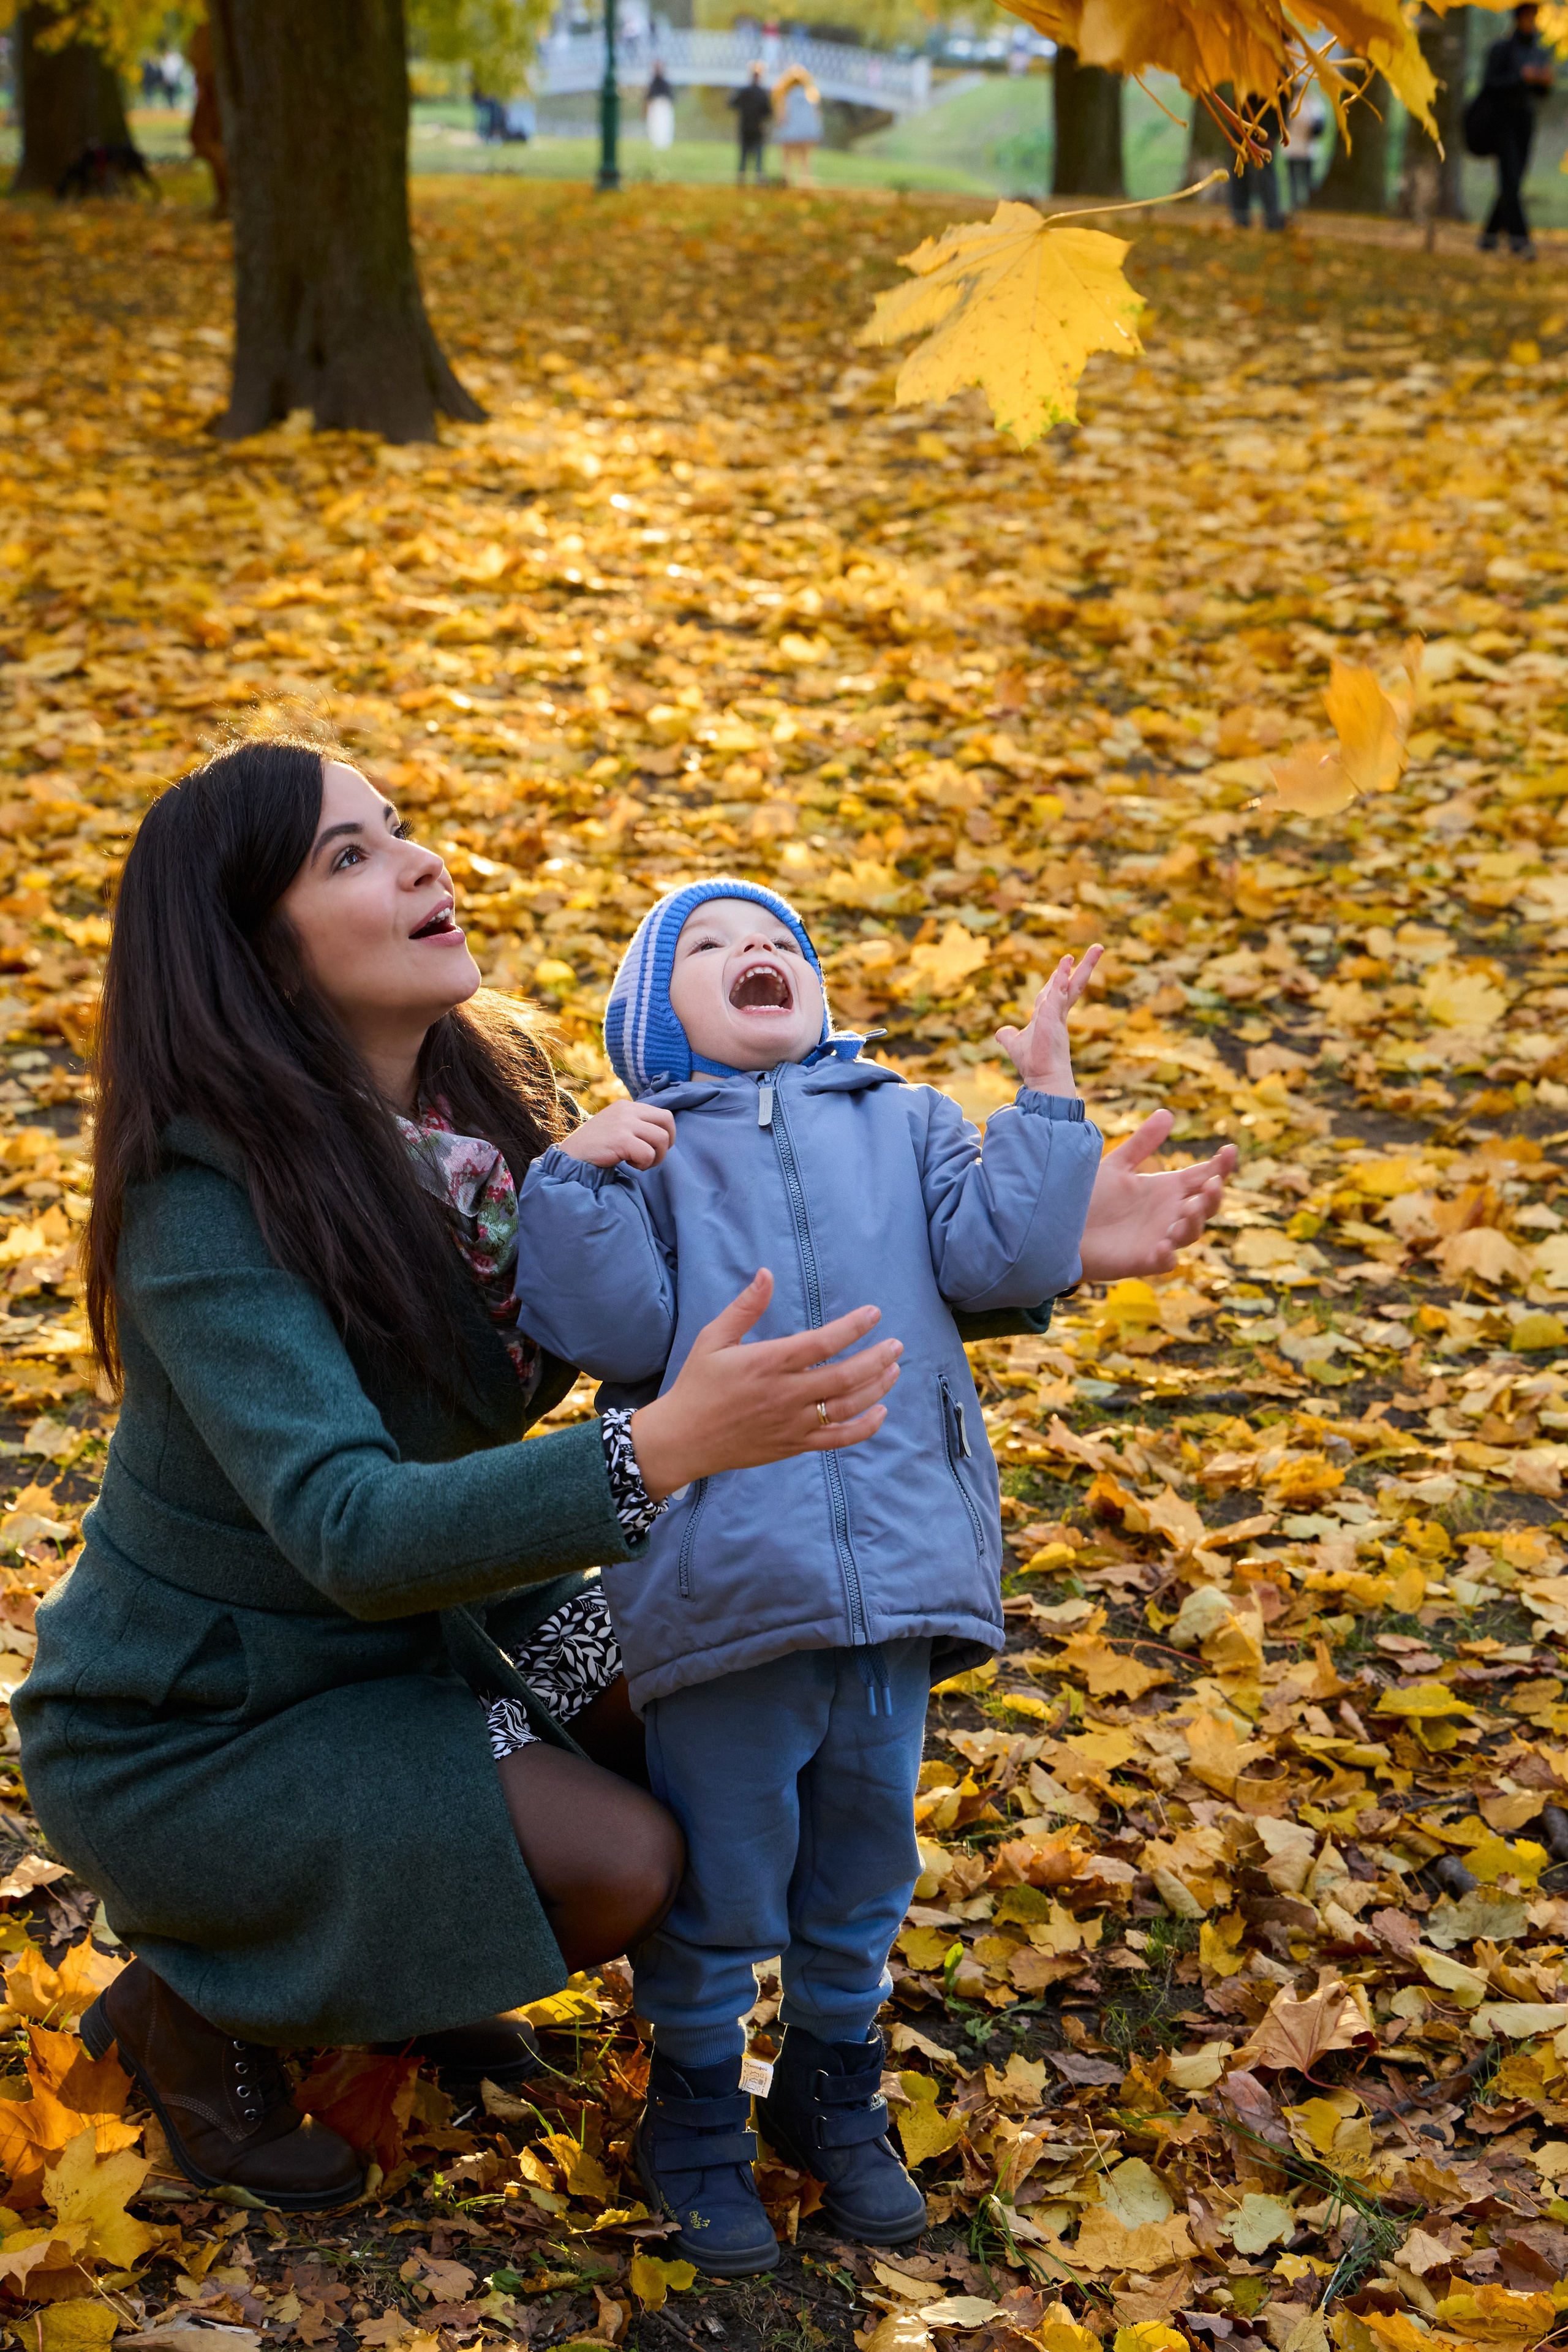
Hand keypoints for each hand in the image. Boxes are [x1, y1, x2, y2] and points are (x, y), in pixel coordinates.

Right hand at [557, 1101, 675, 1170]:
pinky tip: (629, 1163)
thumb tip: (662, 1134)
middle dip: (666, 1143)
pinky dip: (643, 1164)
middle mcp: (627, 1110)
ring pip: (661, 1139)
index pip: (663, 1114)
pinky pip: (648, 1153)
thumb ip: (635, 1124)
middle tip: (652, 1156)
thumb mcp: (616, 1126)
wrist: (571, 1157)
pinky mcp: (620, 1139)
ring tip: (639, 1162)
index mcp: (627, 1106)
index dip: (666, 1134)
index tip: (654, 1147)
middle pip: (667, 1121)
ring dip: (655, 1157)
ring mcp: (624, 1123)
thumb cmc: (595, 1146)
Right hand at [629, 1269, 900, 1500]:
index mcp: (769, 1363)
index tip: (874, 1313)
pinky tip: (880, 1412)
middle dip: (876, 1358)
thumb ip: (745, 1307)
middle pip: (845, 1376)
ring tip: (894, 1370)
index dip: (853, 1327)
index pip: (823, 1343)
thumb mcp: (713, 1338)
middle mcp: (786, 1394)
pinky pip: (837, 1439)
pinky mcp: (794, 1444)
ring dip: (876, 1388)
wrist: (683, 1439)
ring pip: (847, 1406)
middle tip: (897, 1344)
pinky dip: (863, 1428)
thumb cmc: (698, 1384)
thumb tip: (766, 1273)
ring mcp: (793, 1423)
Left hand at [995, 944, 1103, 1095]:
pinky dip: (1060, 979)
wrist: (1042, 1079)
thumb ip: (1009, 1036)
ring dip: (1083, 966)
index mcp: (1051, 1015)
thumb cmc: (1033, 1063)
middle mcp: (1057, 1012)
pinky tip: (1064, 965)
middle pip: (1073, 984)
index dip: (1060, 976)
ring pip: (1072, 985)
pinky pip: (1057, 994)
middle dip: (1085, 966)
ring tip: (1097, 948)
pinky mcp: (1053, 1018)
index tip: (1067, 962)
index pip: (1057, 990)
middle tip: (1098, 948)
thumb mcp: (1015, 1044)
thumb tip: (1001, 1033)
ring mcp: (1057, 1014)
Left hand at [1077, 1109, 1237, 1281]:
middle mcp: (1170, 1213)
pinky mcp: (1144, 1260)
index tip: (1229, 1149)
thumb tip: (1168, 1113)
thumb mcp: (1117, 1165)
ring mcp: (1160, 1237)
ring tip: (1189, 1208)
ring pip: (1192, 1232)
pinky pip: (1165, 1262)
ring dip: (1195, 1221)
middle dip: (1214, 1195)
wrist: (1062, 1228)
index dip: (1221, 1165)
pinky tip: (1164, 1245)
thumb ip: (1142, 1143)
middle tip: (1212, 1183)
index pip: (1204, 1176)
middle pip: (1206, 1205)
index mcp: (1168, 1189)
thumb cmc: (1090, 1198)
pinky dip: (1168, 1255)